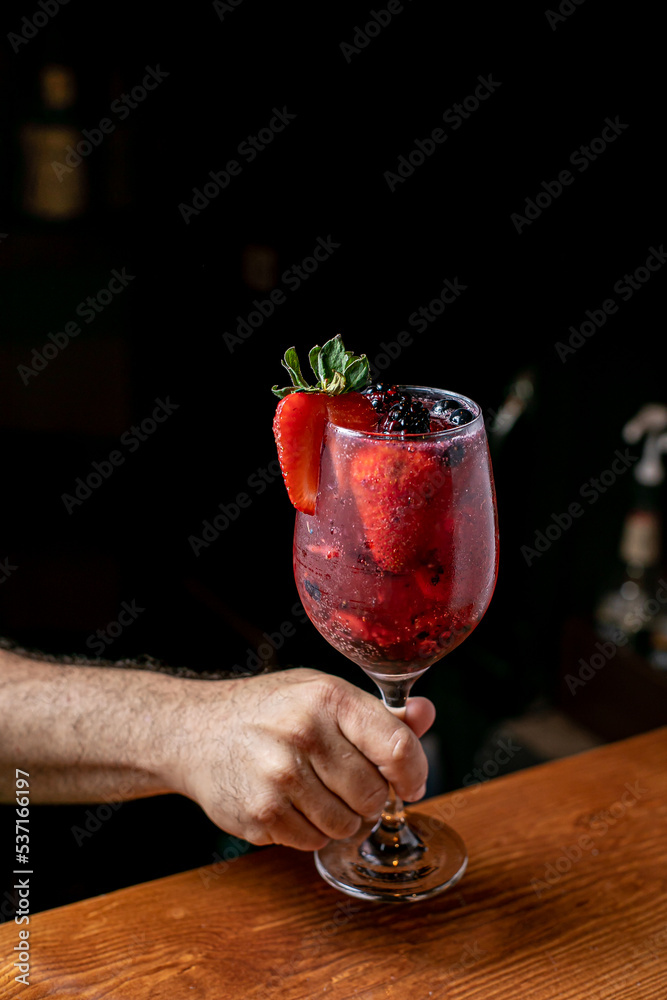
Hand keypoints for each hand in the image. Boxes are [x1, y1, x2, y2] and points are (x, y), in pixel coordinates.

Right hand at [162, 668, 434, 850]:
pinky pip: (312, 842)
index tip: (409, 782)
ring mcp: (279, 776)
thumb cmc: (269, 711)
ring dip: (340, 818)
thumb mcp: (321, 694)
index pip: (396, 745)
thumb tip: (426, 714)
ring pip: (346, 825)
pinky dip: (309, 832)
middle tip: (345, 782)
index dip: (413, 772)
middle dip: (369, 796)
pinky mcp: (261, 814)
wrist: (195, 731)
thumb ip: (377, 713)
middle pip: (374, 793)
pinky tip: (290, 804)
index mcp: (327, 698)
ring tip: (315, 792)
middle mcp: (304, 734)